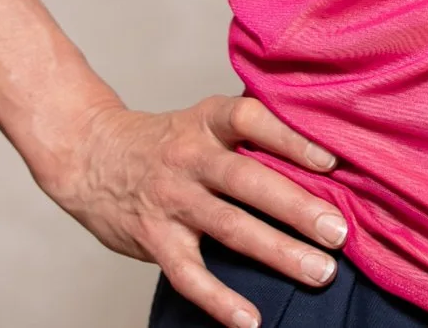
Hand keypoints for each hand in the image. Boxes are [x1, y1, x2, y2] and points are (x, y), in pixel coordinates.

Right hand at [39, 94, 349, 327]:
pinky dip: (219, 299)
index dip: (290, 138)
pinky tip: (250, 320)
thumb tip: (322, 147)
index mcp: (206, 122)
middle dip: (296, 207)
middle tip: (339, 231)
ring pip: (228, 227)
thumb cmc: (164, 141)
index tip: (331, 161)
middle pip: (247, 180)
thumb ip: (248, 132)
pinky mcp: (153, 238)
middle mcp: (190, 158)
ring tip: (319, 272)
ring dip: (277, 251)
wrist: (88, 153)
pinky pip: (188, 273)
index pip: (250, 120)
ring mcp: (170, 200)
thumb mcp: (202, 120)